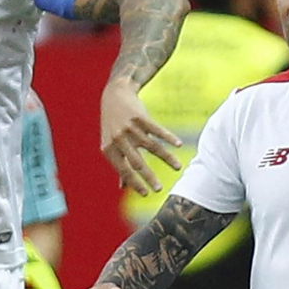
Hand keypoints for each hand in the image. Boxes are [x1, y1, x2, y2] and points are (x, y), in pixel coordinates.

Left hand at [99, 80, 181, 195]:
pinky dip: (169, 137)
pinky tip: (178, 145)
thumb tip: (123, 187)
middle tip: (159, 190)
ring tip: (178, 168)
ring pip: (152, 147)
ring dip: (167, 159)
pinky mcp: (140, 117)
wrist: (114, 94)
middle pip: (137, 162)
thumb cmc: (113, 123)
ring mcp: (129, 127)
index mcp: (109, 149)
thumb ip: (119, 164)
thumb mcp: (111, 144)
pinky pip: (157, 130)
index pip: (124, 170)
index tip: (147, 194)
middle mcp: (118, 139)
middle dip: (149, 177)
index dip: (135, 183)